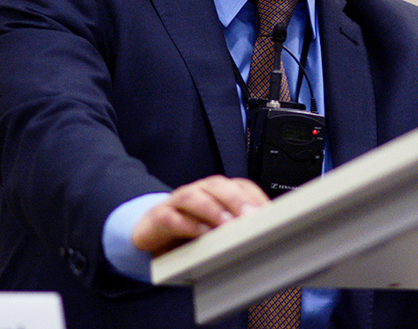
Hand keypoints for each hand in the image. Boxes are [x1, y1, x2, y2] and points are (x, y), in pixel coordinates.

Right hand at [131, 175, 269, 256]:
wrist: (149, 233)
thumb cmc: (187, 230)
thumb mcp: (215, 228)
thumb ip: (235, 226)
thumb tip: (263, 234)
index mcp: (214, 191)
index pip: (238, 184)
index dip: (254, 196)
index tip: (268, 212)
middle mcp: (197, 191)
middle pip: (218, 185)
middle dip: (236, 200)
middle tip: (251, 217)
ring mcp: (175, 202)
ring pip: (194, 197)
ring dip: (213, 210)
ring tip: (228, 225)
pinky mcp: (157, 218)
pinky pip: (171, 218)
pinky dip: (187, 225)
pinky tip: (201, 234)